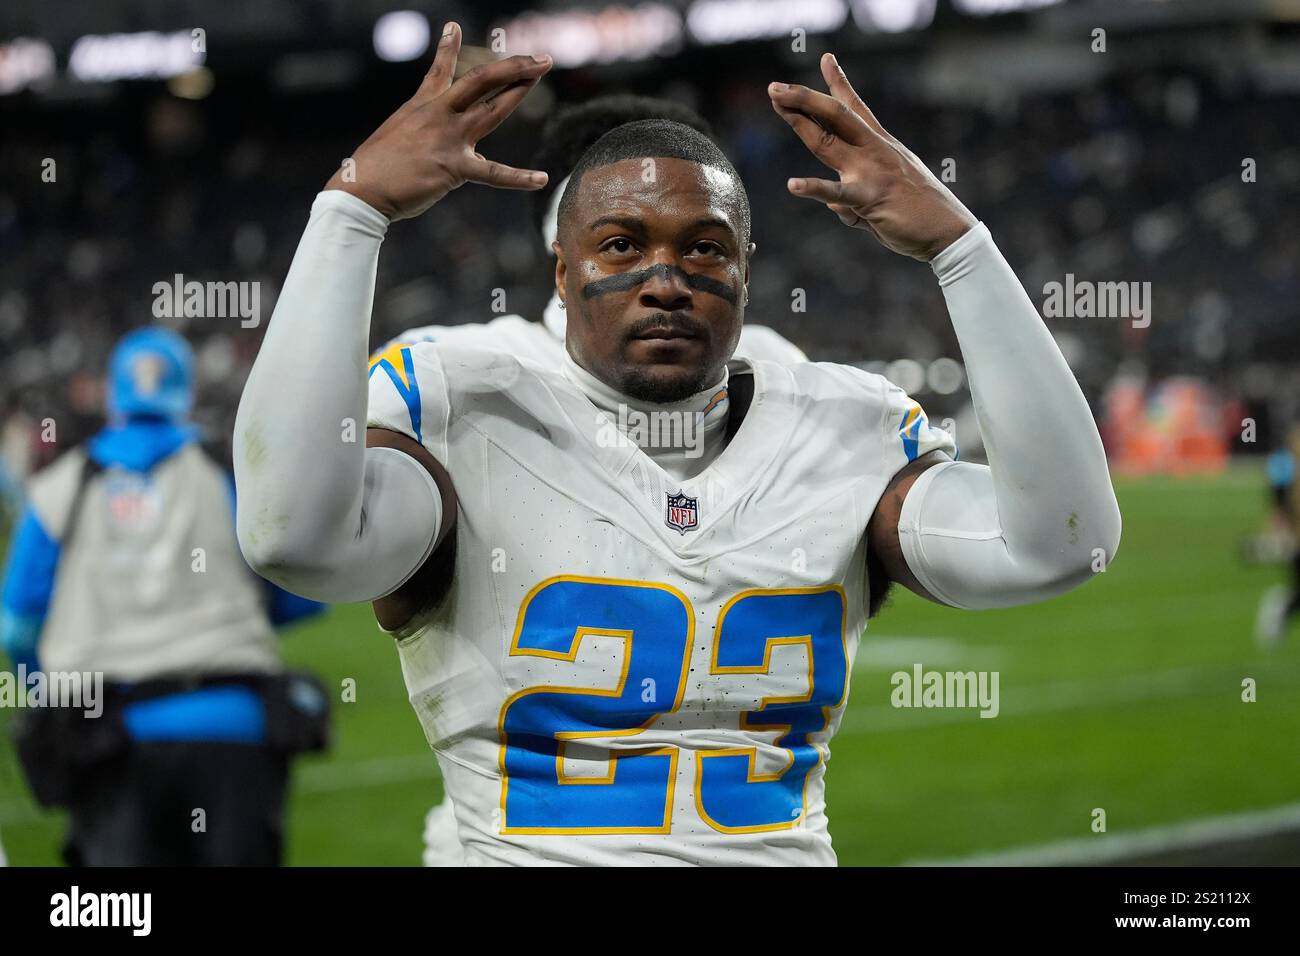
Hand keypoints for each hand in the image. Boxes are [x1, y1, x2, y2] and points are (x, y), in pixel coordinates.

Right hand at [325, 21, 551, 220]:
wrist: (361, 189)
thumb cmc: (376, 168)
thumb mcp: (399, 137)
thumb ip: (429, 137)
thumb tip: (462, 153)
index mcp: (423, 106)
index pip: (438, 70)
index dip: (447, 47)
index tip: (454, 26)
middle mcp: (439, 115)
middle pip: (481, 81)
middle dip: (512, 67)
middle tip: (540, 58)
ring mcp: (448, 138)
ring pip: (492, 110)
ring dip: (519, 92)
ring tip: (540, 75)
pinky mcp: (454, 167)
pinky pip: (494, 174)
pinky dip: (519, 178)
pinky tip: (541, 179)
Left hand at [769, 54, 975, 260]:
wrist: (948, 232)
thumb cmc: (918, 213)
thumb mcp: (885, 194)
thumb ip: (854, 195)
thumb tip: (834, 205)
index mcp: (880, 145)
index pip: (855, 109)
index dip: (838, 83)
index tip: (825, 59)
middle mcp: (874, 150)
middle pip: (834, 115)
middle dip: (804, 98)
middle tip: (775, 87)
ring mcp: (871, 171)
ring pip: (828, 141)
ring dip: (800, 122)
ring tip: (778, 105)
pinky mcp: (870, 198)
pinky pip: (837, 193)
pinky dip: (815, 188)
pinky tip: (793, 185)